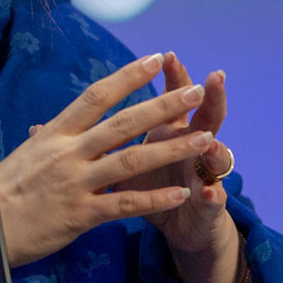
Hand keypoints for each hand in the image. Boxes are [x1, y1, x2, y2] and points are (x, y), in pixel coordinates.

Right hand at [0, 53, 215, 267]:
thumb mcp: (22, 158)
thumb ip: (43, 143)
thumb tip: (44, 131)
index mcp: (55, 134)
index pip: (97, 96)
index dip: (129, 76)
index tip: (156, 60)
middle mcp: (68, 152)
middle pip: (123, 122)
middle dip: (163, 105)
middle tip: (195, 91)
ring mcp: (75, 183)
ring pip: (132, 160)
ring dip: (171, 148)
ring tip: (204, 139)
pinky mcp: (80, 215)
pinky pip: (124, 204)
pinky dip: (155, 198)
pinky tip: (181, 193)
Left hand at [117, 52, 233, 255]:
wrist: (179, 226)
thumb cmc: (150, 186)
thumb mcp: (125, 160)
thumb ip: (107, 136)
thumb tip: (66, 117)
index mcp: (171, 133)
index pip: (172, 100)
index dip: (172, 78)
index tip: (165, 56)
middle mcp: (194, 148)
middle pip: (207, 117)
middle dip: (211, 98)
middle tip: (214, 77)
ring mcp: (205, 175)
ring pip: (216, 157)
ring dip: (215, 148)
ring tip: (211, 139)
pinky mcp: (209, 206)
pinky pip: (213, 199)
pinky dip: (212, 195)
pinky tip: (210, 192)